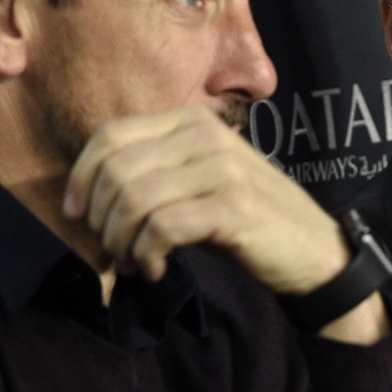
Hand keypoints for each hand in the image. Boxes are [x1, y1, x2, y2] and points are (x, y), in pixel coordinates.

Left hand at [63, 105, 349, 294]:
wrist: (313, 251)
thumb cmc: (246, 222)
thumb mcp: (196, 184)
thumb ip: (152, 173)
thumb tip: (86, 194)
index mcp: (193, 121)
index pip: (112, 135)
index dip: (81, 176)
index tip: (78, 215)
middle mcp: (206, 135)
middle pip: (117, 169)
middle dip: (100, 219)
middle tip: (112, 251)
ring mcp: (223, 168)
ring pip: (134, 199)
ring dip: (122, 243)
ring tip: (135, 264)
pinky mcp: (233, 207)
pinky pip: (162, 227)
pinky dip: (148, 255)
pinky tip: (158, 270)